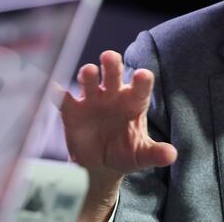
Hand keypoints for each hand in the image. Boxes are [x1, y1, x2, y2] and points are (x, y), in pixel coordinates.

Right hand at [59, 50, 177, 174]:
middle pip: (113, 73)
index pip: (141, 85)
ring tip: (88, 73)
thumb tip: (171, 155)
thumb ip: (156, 153)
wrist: (100, 166)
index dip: (142, 79)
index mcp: (134, 101)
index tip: (142, 75)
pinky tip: (52, 88)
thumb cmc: (126, 153)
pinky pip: (63, 99)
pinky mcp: (72, 111)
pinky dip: (56, 92)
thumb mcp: (142, 155)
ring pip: (89, 80)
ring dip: (88, 75)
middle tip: (109, 57)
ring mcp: (92, 100)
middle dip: (112, 64)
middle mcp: (113, 94)